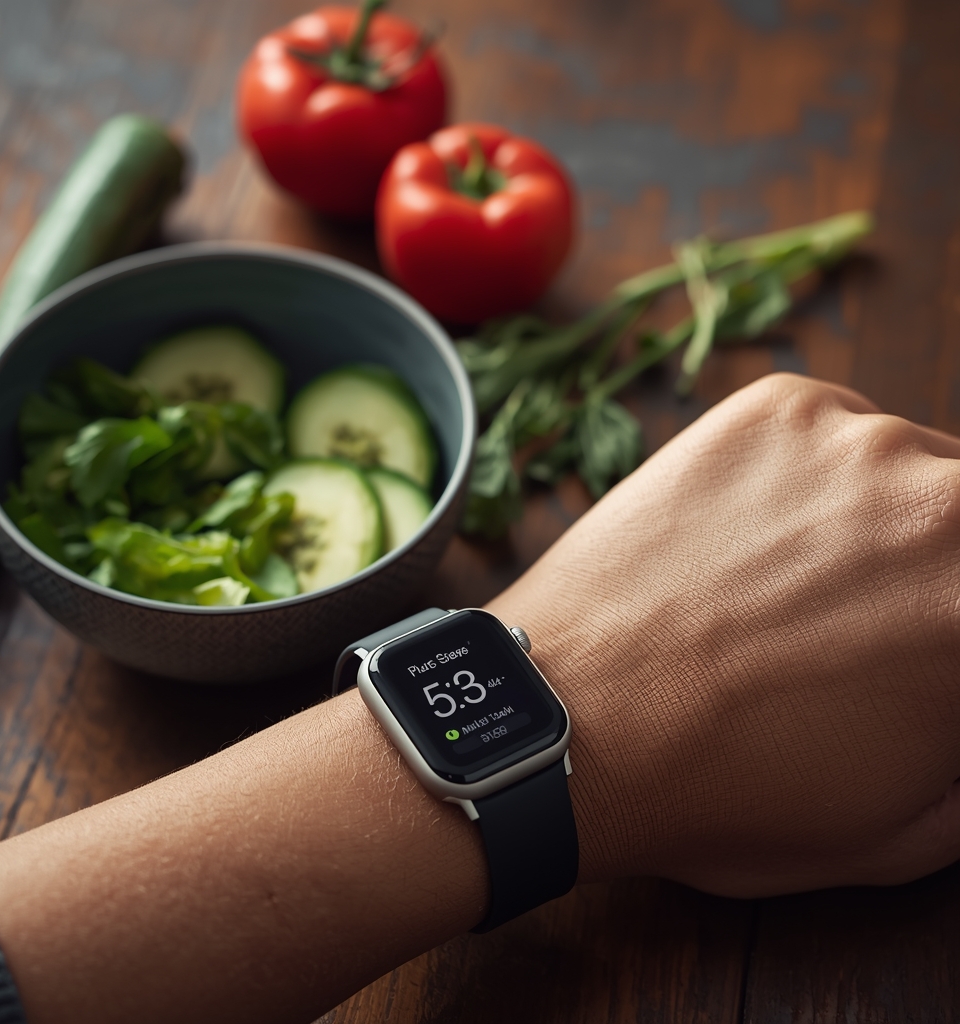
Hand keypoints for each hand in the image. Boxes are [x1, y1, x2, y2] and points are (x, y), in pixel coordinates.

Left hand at [490, 373, 959, 896]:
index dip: (941, 632)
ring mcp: (858, 440)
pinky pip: (833, 433)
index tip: (916, 645)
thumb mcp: (902, 830)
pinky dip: (808, 479)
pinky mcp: (777, 408)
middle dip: (933, 577)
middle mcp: (948, 504)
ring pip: (910, 473)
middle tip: (863, 623)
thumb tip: (955, 702)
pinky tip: (744, 539)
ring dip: (876, 524)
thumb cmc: (727, 791)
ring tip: (785, 589)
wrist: (569, 719)